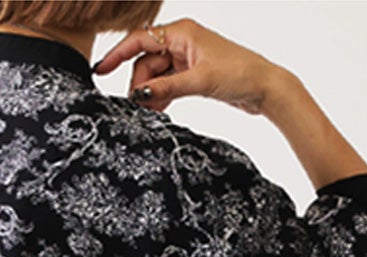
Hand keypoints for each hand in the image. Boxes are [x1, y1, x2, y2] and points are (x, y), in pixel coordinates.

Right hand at [91, 16, 294, 117]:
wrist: (264, 87)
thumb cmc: (239, 74)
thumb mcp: (199, 81)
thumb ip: (166, 88)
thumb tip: (138, 95)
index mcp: (182, 32)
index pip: (140, 39)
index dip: (118, 55)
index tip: (101, 71)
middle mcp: (182, 41)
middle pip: (146, 61)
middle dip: (139, 84)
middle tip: (137, 108)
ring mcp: (187, 58)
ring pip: (155, 75)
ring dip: (151, 94)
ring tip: (151, 114)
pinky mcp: (192, 73)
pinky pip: (167, 84)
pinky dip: (161, 97)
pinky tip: (160, 112)